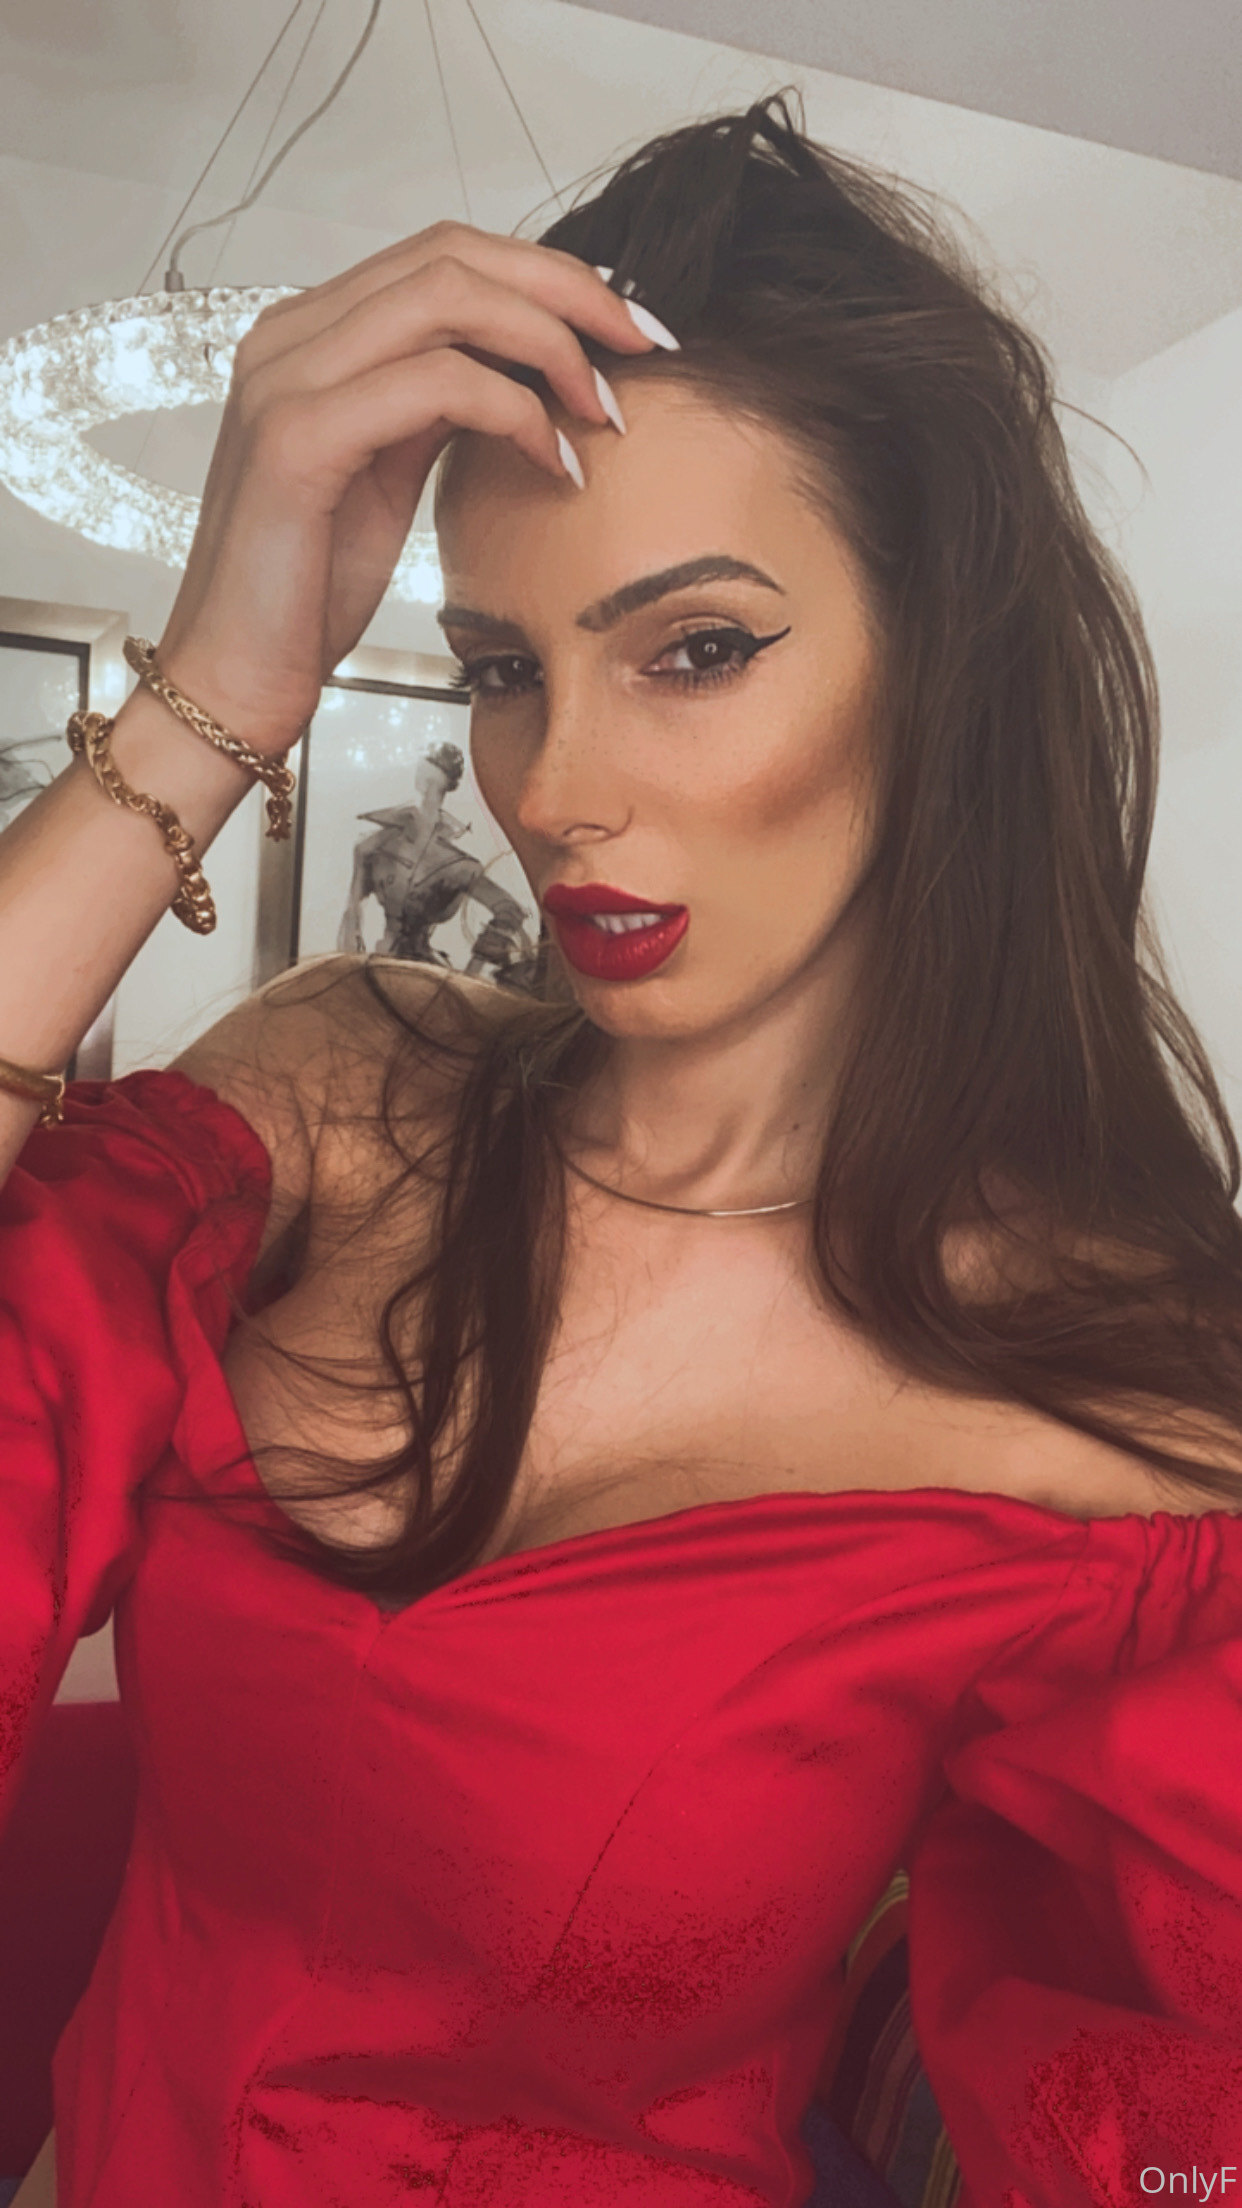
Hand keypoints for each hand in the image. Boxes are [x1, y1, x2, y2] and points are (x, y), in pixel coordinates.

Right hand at [154, 226, 660, 755]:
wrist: (234, 679)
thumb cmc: (306, 596)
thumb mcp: (385, 477)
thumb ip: (432, 407)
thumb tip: (516, 366)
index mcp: (308, 337)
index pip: (443, 258)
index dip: (547, 277)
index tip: (625, 328)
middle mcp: (289, 337)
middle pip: (453, 256)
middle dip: (567, 292)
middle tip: (644, 344)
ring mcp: (286, 379)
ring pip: (448, 299)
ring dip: (550, 343)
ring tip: (605, 407)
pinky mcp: (298, 436)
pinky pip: (436, 383)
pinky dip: (515, 411)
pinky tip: (556, 461)